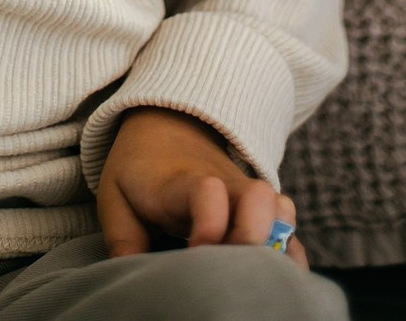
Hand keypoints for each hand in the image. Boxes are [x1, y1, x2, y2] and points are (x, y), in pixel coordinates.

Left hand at [96, 106, 306, 269]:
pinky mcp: (262, 208)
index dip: (209, 222)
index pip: (207, 191)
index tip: (195, 251)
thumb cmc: (139, 168)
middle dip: (252, 240)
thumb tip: (131, 280)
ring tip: (251, 277)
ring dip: (275, 247)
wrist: (168, 125)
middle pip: (260, 199)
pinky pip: (289, 229)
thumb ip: (123, 240)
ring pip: (283, 211)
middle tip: (228, 270)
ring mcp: (248, 194)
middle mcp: (225, 184)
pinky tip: (271, 279)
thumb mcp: (116, 196)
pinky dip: (287, 254)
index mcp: (182, 182)